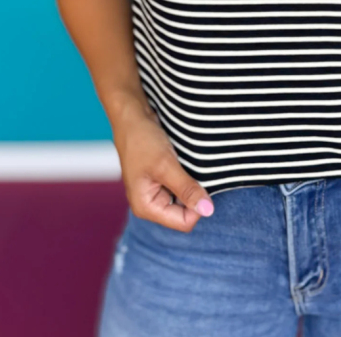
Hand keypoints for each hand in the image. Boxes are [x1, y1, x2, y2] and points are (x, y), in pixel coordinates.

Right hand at [111, 100, 214, 231]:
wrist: (132, 117)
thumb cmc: (142, 140)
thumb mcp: (166, 166)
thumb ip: (187, 189)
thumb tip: (208, 210)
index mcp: (146, 207)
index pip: (184, 222)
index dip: (197, 206)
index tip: (199, 182)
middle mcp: (150, 204)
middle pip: (185, 213)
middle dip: (193, 195)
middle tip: (191, 172)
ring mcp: (155, 192)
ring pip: (185, 199)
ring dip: (191, 184)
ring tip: (185, 166)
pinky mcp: (161, 180)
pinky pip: (181, 187)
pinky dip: (187, 177)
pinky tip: (184, 163)